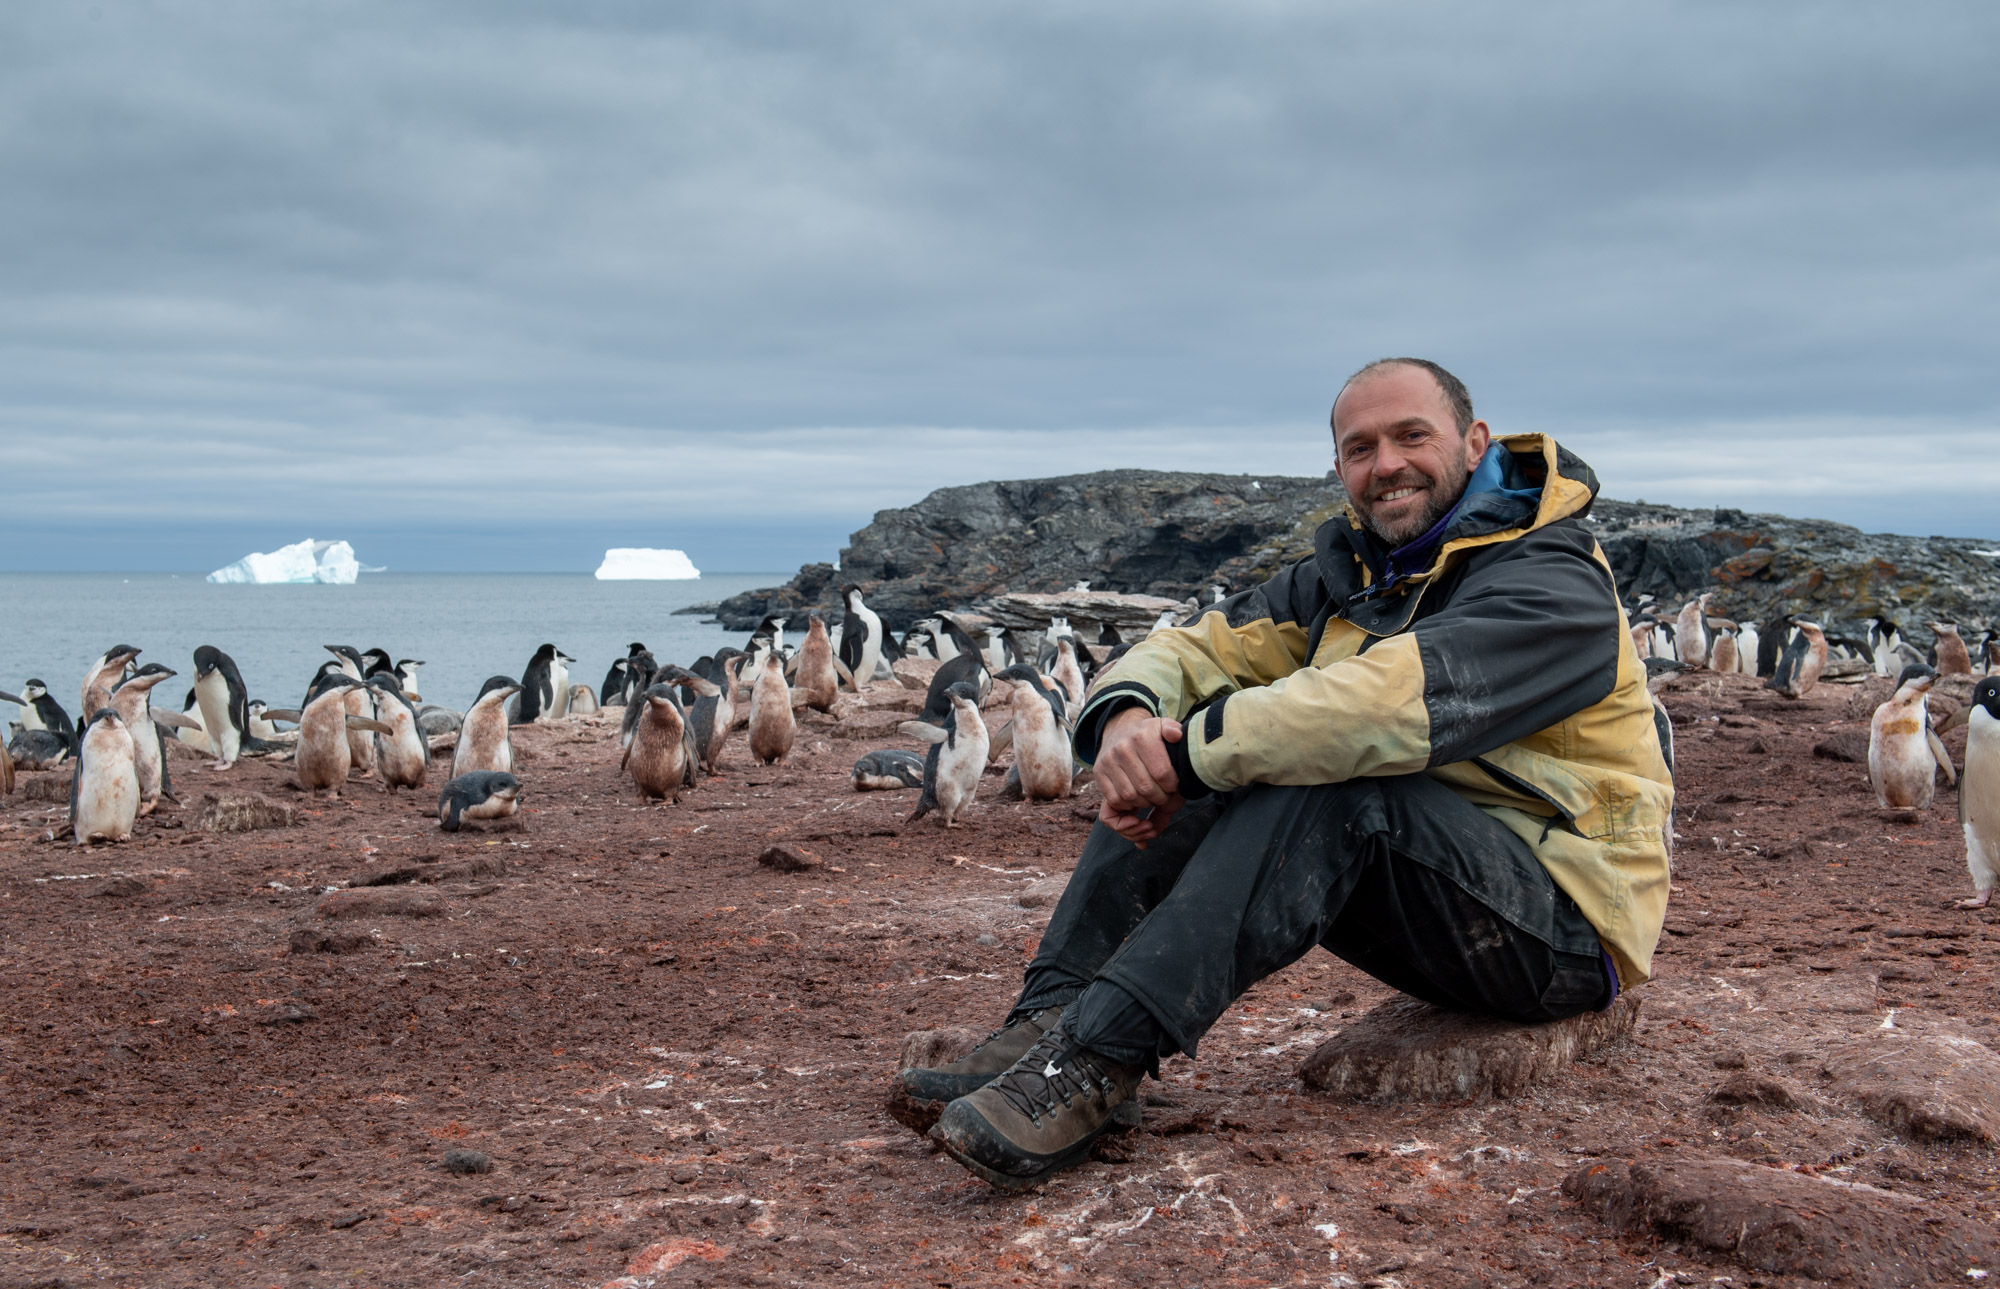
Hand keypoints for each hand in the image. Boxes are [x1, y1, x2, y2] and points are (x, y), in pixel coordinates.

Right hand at [1095, 707, 1185, 846]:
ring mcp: (1108, 761)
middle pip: (1146, 787)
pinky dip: (1127, 806)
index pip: (1162, 773)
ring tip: (1152, 798)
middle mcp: (1122, 748)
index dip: (1172, 786)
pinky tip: (1136, 800)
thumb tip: (1177, 736)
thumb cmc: (1147, 735)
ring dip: (1144, 803)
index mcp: (1142, 737)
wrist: (1119, 730)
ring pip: (1130, 796)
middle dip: (1160, 798)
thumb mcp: (1162, 728)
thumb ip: (1173, 730)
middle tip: (1165, 796)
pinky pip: (1114, 799)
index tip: (1175, 786)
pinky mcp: (1099, 772)